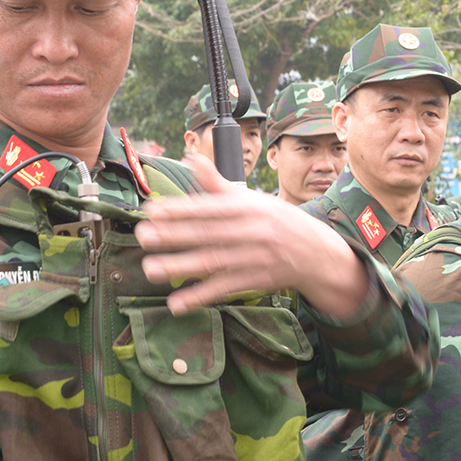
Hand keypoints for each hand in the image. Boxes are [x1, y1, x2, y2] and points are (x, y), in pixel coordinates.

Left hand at [136, 155, 369, 316]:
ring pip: (214, 262)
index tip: (153, 211)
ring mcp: (254, 258)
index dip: (182, 210)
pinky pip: (224, 289)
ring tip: (151, 268)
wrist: (317, 254)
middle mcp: (252, 231)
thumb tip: (192, 157)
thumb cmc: (278, 222)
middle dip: (174, 235)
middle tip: (143, 236)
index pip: (211, 208)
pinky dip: (200, 296)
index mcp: (249, 208)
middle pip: (209, 234)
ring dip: (181, 267)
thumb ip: (218, 184)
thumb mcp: (253, 199)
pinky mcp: (255, 281)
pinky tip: (177, 303)